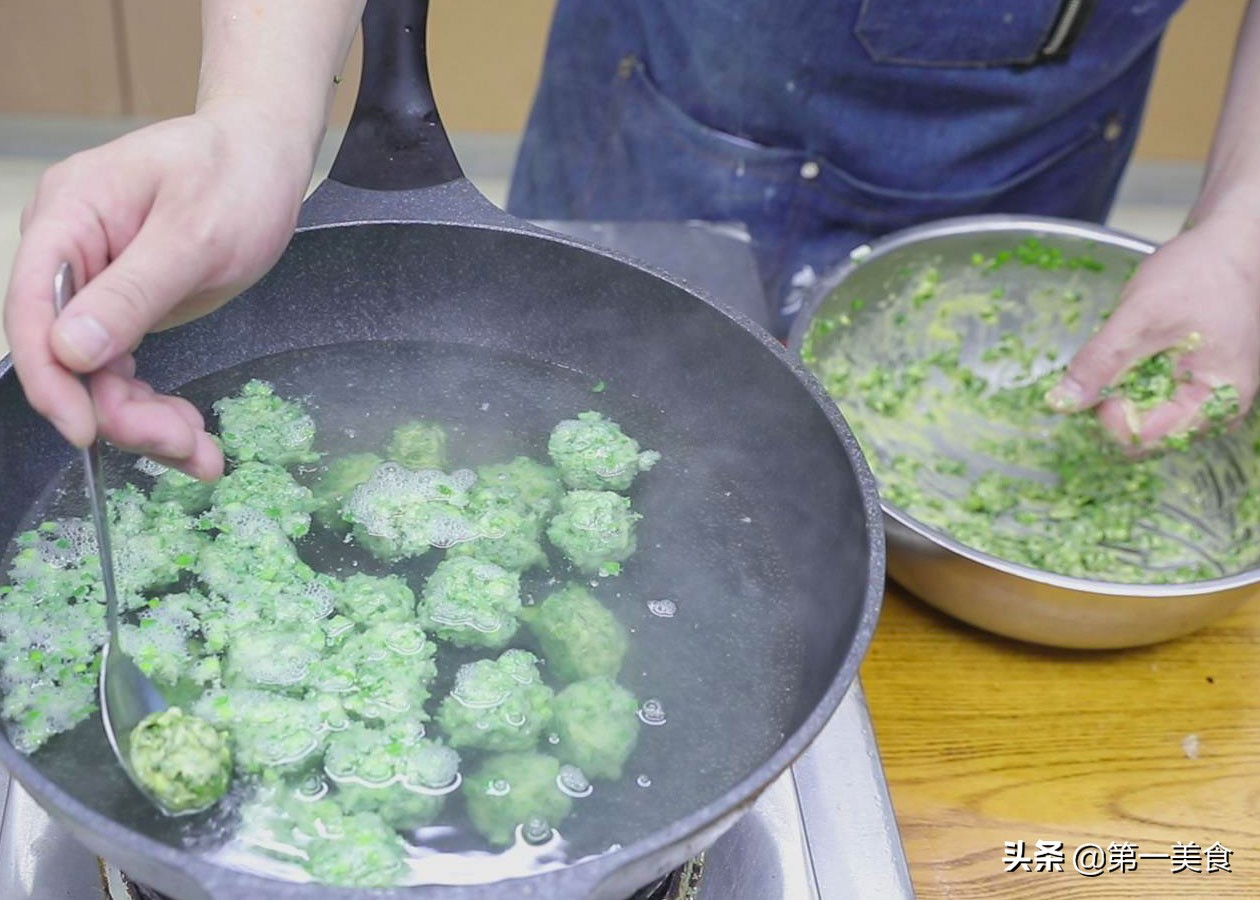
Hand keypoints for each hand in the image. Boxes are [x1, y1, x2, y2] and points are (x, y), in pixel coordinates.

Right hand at [3, 102, 316, 479]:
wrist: (266, 154)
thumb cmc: (234, 173)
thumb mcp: (193, 233)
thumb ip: (133, 292)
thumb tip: (69, 350)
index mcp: (68, 220)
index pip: (32, 309)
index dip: (50, 378)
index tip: (85, 430)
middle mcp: (71, 256)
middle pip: (68, 355)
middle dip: (119, 411)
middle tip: (183, 446)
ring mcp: (98, 286)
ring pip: (99, 374)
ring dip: (145, 421)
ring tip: (203, 455)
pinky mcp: (129, 309)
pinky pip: (126, 370)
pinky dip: (158, 407)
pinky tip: (193, 436)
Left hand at [1046, 214, 1259, 450]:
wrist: (1229, 245)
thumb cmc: (1198, 275)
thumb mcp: (1141, 315)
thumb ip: (1101, 361)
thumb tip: (1061, 403)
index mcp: (1215, 402)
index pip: (1144, 439)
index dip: (1109, 416)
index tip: (1098, 380)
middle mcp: (1214, 411)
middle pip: (1143, 436)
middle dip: (1112, 406)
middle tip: (1102, 365)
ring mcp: (1203, 398)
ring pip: (1142, 418)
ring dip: (1118, 394)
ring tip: (1122, 353)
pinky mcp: (1191, 384)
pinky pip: (1149, 399)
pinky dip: (1128, 383)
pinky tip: (1129, 356)